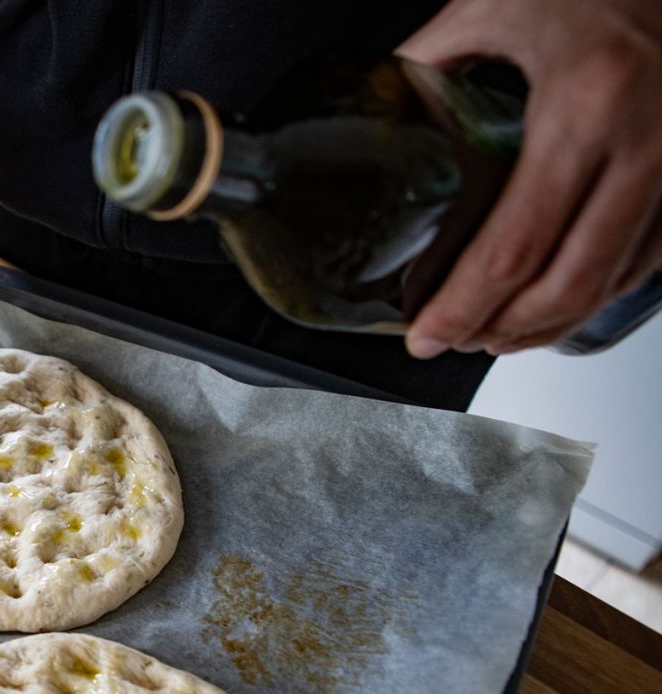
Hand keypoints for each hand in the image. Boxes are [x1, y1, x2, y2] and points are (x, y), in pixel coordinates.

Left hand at [399, 0, 661, 356]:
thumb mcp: (496, 5)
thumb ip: (430, 63)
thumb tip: (376, 115)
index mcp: (585, 105)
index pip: (513, 246)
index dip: (464, 306)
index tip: (427, 332)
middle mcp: (645, 142)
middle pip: (568, 284)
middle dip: (502, 332)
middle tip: (455, 342)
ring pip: (614, 282)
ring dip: (550, 323)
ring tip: (496, 334)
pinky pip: (650, 258)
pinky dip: (599, 291)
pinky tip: (558, 300)